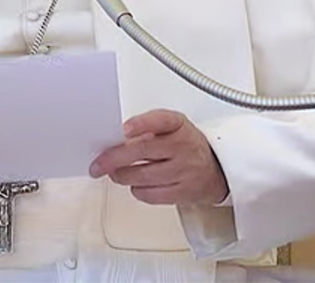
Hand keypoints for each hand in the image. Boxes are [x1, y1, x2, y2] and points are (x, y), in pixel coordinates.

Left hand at [88, 109, 228, 205]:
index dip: (142, 123)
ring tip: (115, 173)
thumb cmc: (186, 145)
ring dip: (122, 176)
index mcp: (178, 125)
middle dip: (114, 158)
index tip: (124, 129)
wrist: (216, 170)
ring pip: (143, 176)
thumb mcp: (172, 128)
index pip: (161, 120)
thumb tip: (114, 140)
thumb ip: (147, 129)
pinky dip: (136, 190)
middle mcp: (183, 146)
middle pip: (143, 151)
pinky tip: (136, 184)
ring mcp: (184, 171)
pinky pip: (150, 195)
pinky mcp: (182, 192)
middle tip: (98, 164)